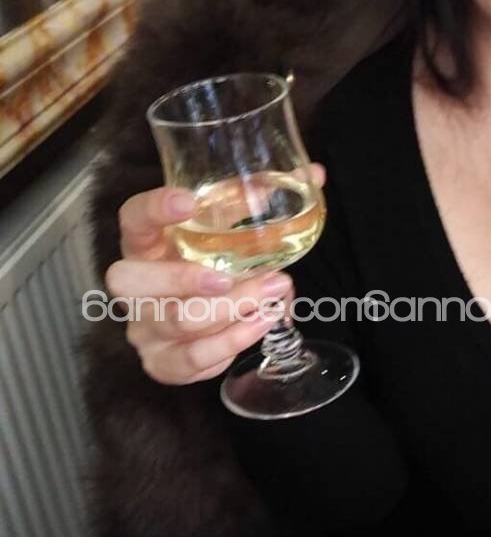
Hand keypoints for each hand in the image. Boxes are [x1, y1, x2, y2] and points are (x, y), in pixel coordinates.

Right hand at [107, 165, 325, 385]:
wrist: (209, 320)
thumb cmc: (216, 267)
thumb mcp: (230, 233)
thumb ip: (260, 203)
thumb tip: (316, 174)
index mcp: (146, 244)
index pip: (132, 219)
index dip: (153, 209)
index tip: (189, 201)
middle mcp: (134, 286)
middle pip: (128, 281)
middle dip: (183, 279)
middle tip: (228, 277)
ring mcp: (143, 327)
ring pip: (173, 322)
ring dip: (228, 311)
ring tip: (270, 297)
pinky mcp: (162, 363)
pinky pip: (188, 361)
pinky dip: (229, 344)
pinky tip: (259, 326)